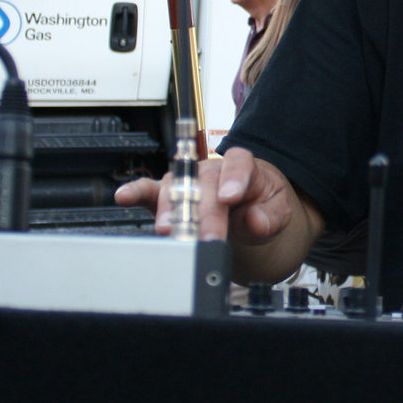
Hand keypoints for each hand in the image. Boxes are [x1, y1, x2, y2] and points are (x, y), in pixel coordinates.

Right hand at [114, 147, 298, 244]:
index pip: (239, 165)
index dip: (233, 179)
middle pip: (205, 184)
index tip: (230, 198)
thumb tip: (255, 221)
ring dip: (172, 210)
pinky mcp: (168, 195)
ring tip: (170, 230)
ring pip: (176, 188)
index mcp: (243, 165)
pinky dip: (135, 192)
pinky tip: (124, 196)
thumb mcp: (278, 210)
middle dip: (204, 212)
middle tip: (206, 237)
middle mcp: (211, 169)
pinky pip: (149, 190)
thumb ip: (271, 217)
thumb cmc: (261, 203)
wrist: (249, 206)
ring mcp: (188, 181)